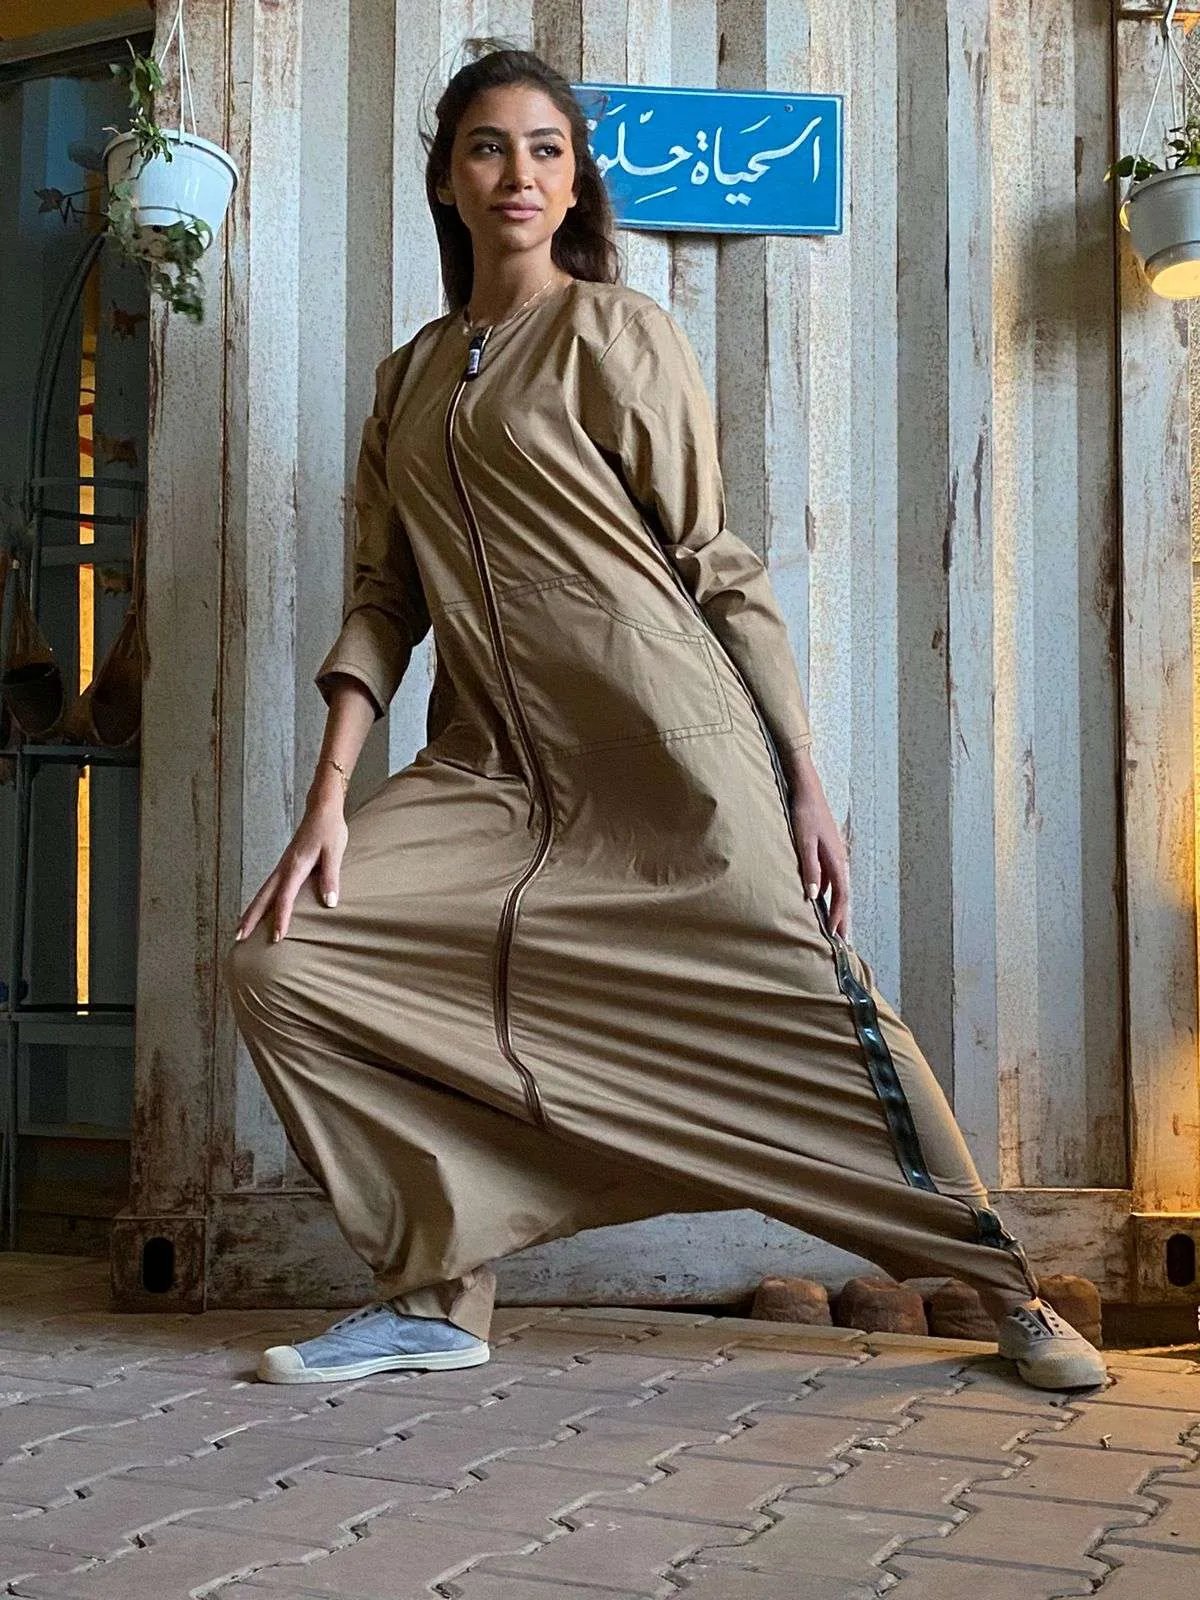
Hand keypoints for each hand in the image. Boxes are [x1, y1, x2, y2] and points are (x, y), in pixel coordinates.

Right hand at [234, 791, 348, 943]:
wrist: (321, 808)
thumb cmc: (329, 829)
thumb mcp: (335, 852)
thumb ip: (331, 877)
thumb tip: (329, 903)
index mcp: (295, 866)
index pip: (285, 898)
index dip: (281, 918)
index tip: (277, 938)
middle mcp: (284, 867)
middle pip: (263, 897)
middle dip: (251, 918)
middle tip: (239, 939)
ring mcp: (281, 866)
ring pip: (262, 892)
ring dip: (251, 911)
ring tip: (241, 930)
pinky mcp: (284, 865)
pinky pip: (268, 887)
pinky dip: (259, 901)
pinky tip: (258, 910)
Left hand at [785, 756, 850, 939]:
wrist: (807, 790)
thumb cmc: (804, 814)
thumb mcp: (803, 841)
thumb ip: (809, 867)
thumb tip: (814, 894)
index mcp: (836, 860)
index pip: (841, 896)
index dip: (838, 916)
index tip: (834, 935)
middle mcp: (839, 860)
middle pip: (844, 895)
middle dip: (843, 918)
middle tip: (843, 941)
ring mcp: (835, 856)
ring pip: (839, 888)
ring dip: (837, 907)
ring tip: (835, 926)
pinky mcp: (827, 851)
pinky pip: (832, 878)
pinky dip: (829, 893)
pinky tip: (821, 899)